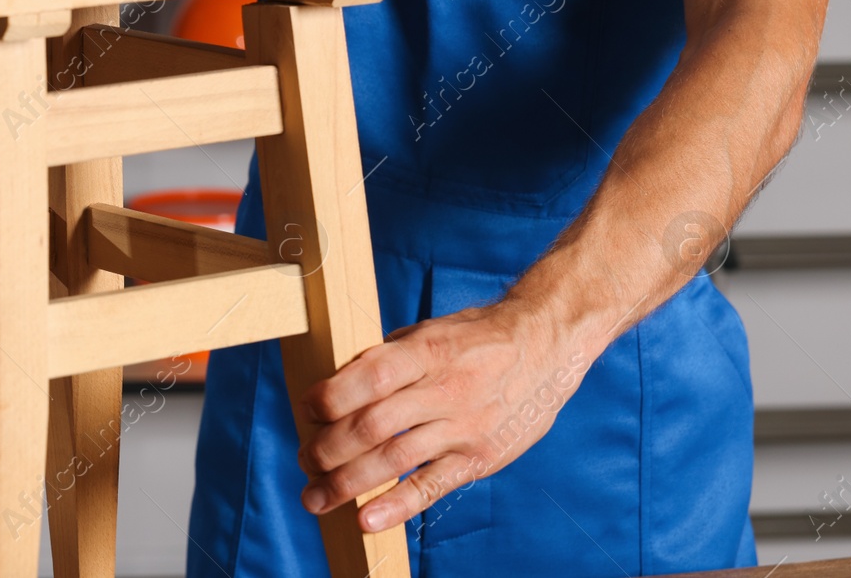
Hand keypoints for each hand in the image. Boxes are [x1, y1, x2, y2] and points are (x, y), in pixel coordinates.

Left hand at [296, 301, 590, 532]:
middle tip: (303, 461)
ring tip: (316, 498)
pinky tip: (367, 520)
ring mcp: (464, 425)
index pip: (369, 376)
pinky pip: (434, 485)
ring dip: (348, 483)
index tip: (306, 411)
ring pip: (396, 458)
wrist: (546, 344)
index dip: (329, 397)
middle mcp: (444, 388)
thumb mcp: (430, 331)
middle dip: (328, 448)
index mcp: (426, 351)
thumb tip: (338, 384)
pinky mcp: (481, 456)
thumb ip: (388, 356)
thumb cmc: (477, 337)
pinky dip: (398, 506)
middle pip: (373, 424)